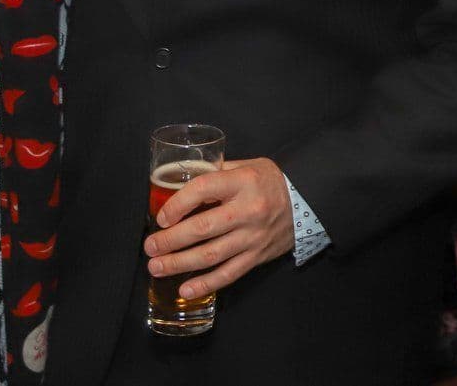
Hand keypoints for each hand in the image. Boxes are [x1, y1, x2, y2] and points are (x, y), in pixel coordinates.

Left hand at [144, 158, 294, 298]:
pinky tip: (185, 290)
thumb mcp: (247, 165)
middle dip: (171, 240)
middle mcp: (248, 210)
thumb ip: (216, 172)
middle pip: (203, 227)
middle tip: (150, 247)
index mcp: (243, 182)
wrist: (306, 200)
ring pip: (211, 255)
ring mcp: (253, 237)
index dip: (178, 204)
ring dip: (180, 263)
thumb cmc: (270, 181)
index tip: (161, 217)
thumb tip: (181, 180)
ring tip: (157, 267)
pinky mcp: (257, 256)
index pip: (204, 189)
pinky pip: (229, 274)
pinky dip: (205, 284)